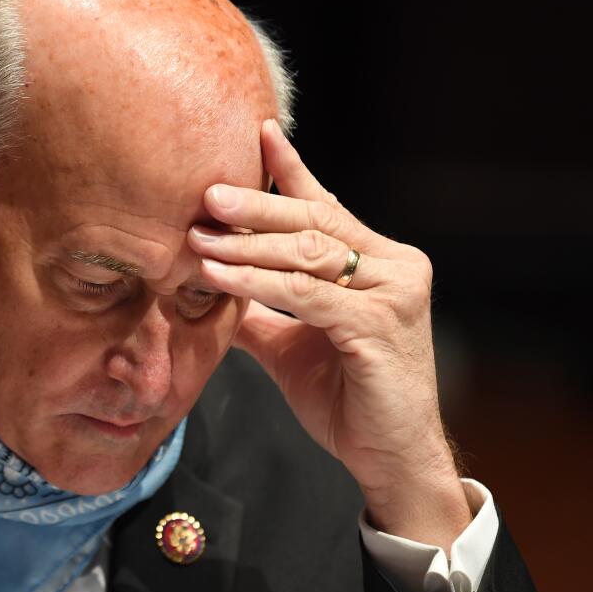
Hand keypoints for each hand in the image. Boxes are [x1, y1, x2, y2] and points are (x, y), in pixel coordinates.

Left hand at [187, 119, 471, 546]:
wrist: (391, 458)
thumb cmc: (348, 399)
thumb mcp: (292, 345)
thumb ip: (261, 310)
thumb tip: (213, 285)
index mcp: (379, 262)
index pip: (327, 208)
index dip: (291, 173)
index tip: (258, 133)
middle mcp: (395, 266)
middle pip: (314, 222)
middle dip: (255, 205)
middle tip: (207, 191)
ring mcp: (393, 292)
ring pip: (307, 254)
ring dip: (245, 244)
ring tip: (197, 235)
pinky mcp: (379, 324)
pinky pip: (304, 294)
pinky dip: (255, 282)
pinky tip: (217, 275)